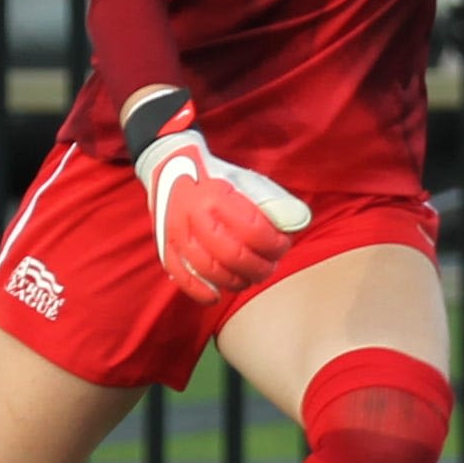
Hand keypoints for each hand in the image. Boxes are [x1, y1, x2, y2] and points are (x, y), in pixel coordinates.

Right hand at [135, 120, 311, 300]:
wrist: (170, 167)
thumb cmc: (216, 178)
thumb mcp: (247, 180)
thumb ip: (275, 202)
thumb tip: (298, 223)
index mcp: (215, 195)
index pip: (253, 230)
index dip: (275, 244)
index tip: (283, 244)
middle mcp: (192, 216)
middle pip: (232, 255)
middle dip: (259, 267)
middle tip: (270, 265)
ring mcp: (175, 234)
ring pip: (210, 271)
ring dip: (237, 281)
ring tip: (250, 276)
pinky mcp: (165, 248)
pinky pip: (183, 279)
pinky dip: (203, 292)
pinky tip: (218, 294)